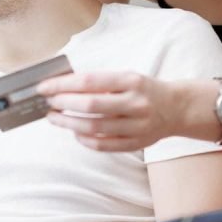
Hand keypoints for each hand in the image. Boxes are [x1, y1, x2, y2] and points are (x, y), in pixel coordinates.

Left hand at [37, 71, 196, 151]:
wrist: (177, 108)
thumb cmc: (143, 90)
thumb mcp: (126, 77)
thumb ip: (99, 82)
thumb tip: (61, 86)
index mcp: (131, 81)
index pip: (89, 82)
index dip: (63, 85)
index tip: (44, 87)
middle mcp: (135, 103)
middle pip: (91, 106)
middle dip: (63, 104)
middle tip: (48, 103)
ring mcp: (137, 126)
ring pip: (95, 128)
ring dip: (68, 124)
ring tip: (55, 118)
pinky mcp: (137, 143)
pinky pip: (104, 145)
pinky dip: (85, 140)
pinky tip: (75, 133)